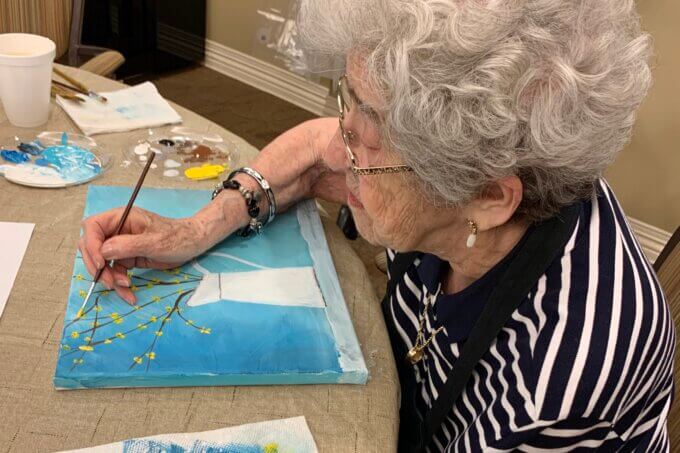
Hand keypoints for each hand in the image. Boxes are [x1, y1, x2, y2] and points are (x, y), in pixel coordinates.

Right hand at [78, 207, 205, 303]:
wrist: (193, 244)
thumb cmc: (178, 237)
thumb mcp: (155, 241)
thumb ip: (128, 245)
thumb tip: (103, 251)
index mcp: (121, 218)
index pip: (92, 227)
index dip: (91, 245)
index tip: (101, 263)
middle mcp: (117, 230)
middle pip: (91, 247)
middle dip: (97, 266)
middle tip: (109, 282)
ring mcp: (121, 245)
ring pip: (102, 263)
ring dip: (109, 278)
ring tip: (126, 288)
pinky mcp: (127, 258)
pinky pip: (115, 272)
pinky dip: (119, 284)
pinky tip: (129, 293)